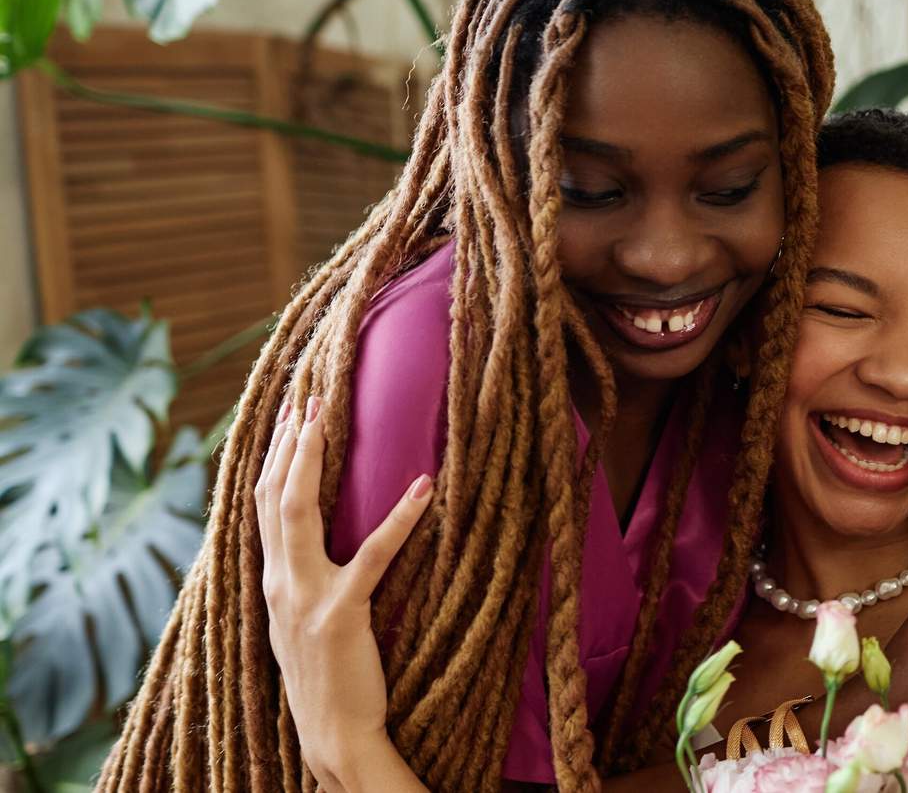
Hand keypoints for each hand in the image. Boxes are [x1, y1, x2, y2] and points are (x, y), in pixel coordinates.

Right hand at [256, 397, 433, 790]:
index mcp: (269, 580)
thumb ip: (299, 579)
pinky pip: (374, 556)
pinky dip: (401, 518)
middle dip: (287, 441)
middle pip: (273, 496)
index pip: (261, 504)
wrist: (331, 734)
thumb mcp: (299, 620)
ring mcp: (305, 597)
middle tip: (306, 394)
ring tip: (331, 417)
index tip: (287, 412)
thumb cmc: (326, 676)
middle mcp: (277, 582)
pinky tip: (424, 487)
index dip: (272, 455)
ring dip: (313, 460)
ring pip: (300, 513)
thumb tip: (310, 541)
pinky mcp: (342, 614)